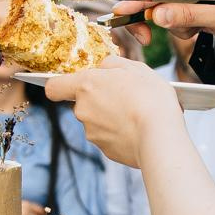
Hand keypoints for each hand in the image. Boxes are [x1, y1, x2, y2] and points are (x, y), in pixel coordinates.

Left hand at [49, 58, 181, 166]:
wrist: (160, 135)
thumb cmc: (149, 97)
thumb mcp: (134, 68)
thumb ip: (111, 64)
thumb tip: (103, 68)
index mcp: (86, 85)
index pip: (54, 87)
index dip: (60, 85)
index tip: (72, 85)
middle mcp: (83, 110)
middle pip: (81, 104)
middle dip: (99, 100)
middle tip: (124, 97)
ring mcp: (92, 133)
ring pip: (96, 122)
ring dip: (111, 117)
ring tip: (136, 115)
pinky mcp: (105, 150)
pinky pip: (109, 138)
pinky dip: (120, 134)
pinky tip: (138, 130)